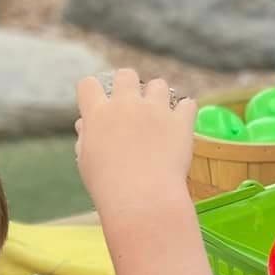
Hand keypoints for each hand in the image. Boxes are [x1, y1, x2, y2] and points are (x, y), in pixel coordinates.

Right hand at [75, 71, 194, 217]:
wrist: (142, 199)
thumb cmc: (108, 186)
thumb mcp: (87, 162)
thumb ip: (86, 138)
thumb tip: (85, 124)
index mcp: (98, 114)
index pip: (88, 84)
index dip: (92, 91)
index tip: (99, 102)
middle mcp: (126, 105)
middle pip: (126, 74)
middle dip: (128, 85)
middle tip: (132, 105)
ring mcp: (155, 110)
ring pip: (159, 84)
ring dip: (158, 96)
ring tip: (159, 116)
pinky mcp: (181, 121)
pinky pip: (188, 104)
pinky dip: (184, 112)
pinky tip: (180, 124)